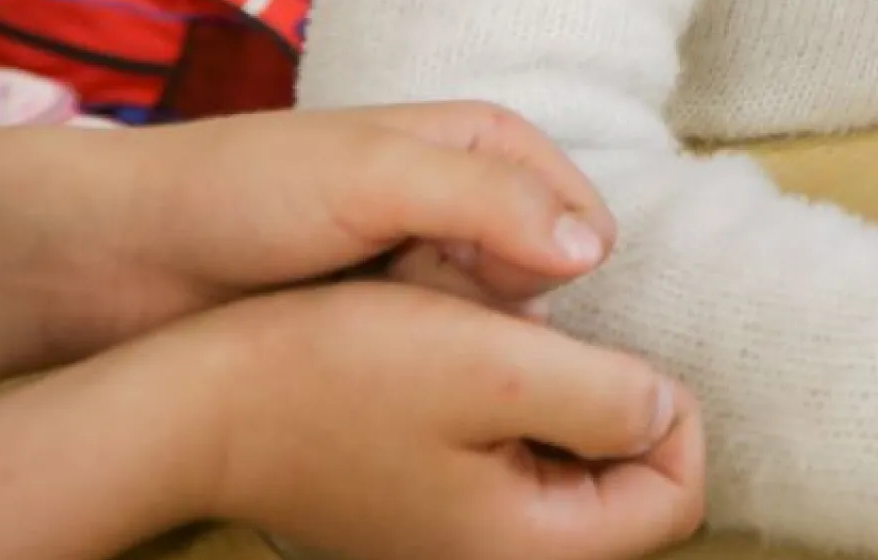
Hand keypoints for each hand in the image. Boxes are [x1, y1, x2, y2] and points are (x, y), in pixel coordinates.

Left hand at [55, 102, 621, 348]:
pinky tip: (363, 363)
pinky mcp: (381, 323)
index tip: (495, 286)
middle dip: (497, 306)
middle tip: (415, 304)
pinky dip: (417, 366)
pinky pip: (439, 358)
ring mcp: (420, 266)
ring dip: (452, 340)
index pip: (578, 211)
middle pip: (543, 277)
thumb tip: (595, 249)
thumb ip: (487, 202)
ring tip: (375, 332)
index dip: (553, 257)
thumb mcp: (372, 178)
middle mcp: (461, 201)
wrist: (118, 257)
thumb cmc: (239, 192)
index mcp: (478, 141)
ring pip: (494, 326)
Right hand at [133, 280, 703, 559]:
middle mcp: (502, 559)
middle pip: (631, 488)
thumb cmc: (343, 374)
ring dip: (563, 396)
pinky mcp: (430, 501)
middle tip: (561, 340)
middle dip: (614, 402)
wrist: (203, 402)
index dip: (672, 410)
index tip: (615, 350)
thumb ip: (604, 396)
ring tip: (510, 344)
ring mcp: (461, 535)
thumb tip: (665, 408)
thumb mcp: (498, 366)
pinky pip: (516, 456)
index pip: (674, 496)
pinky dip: (515, 404)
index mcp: (531, 546)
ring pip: (575, 465)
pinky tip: (471, 358)